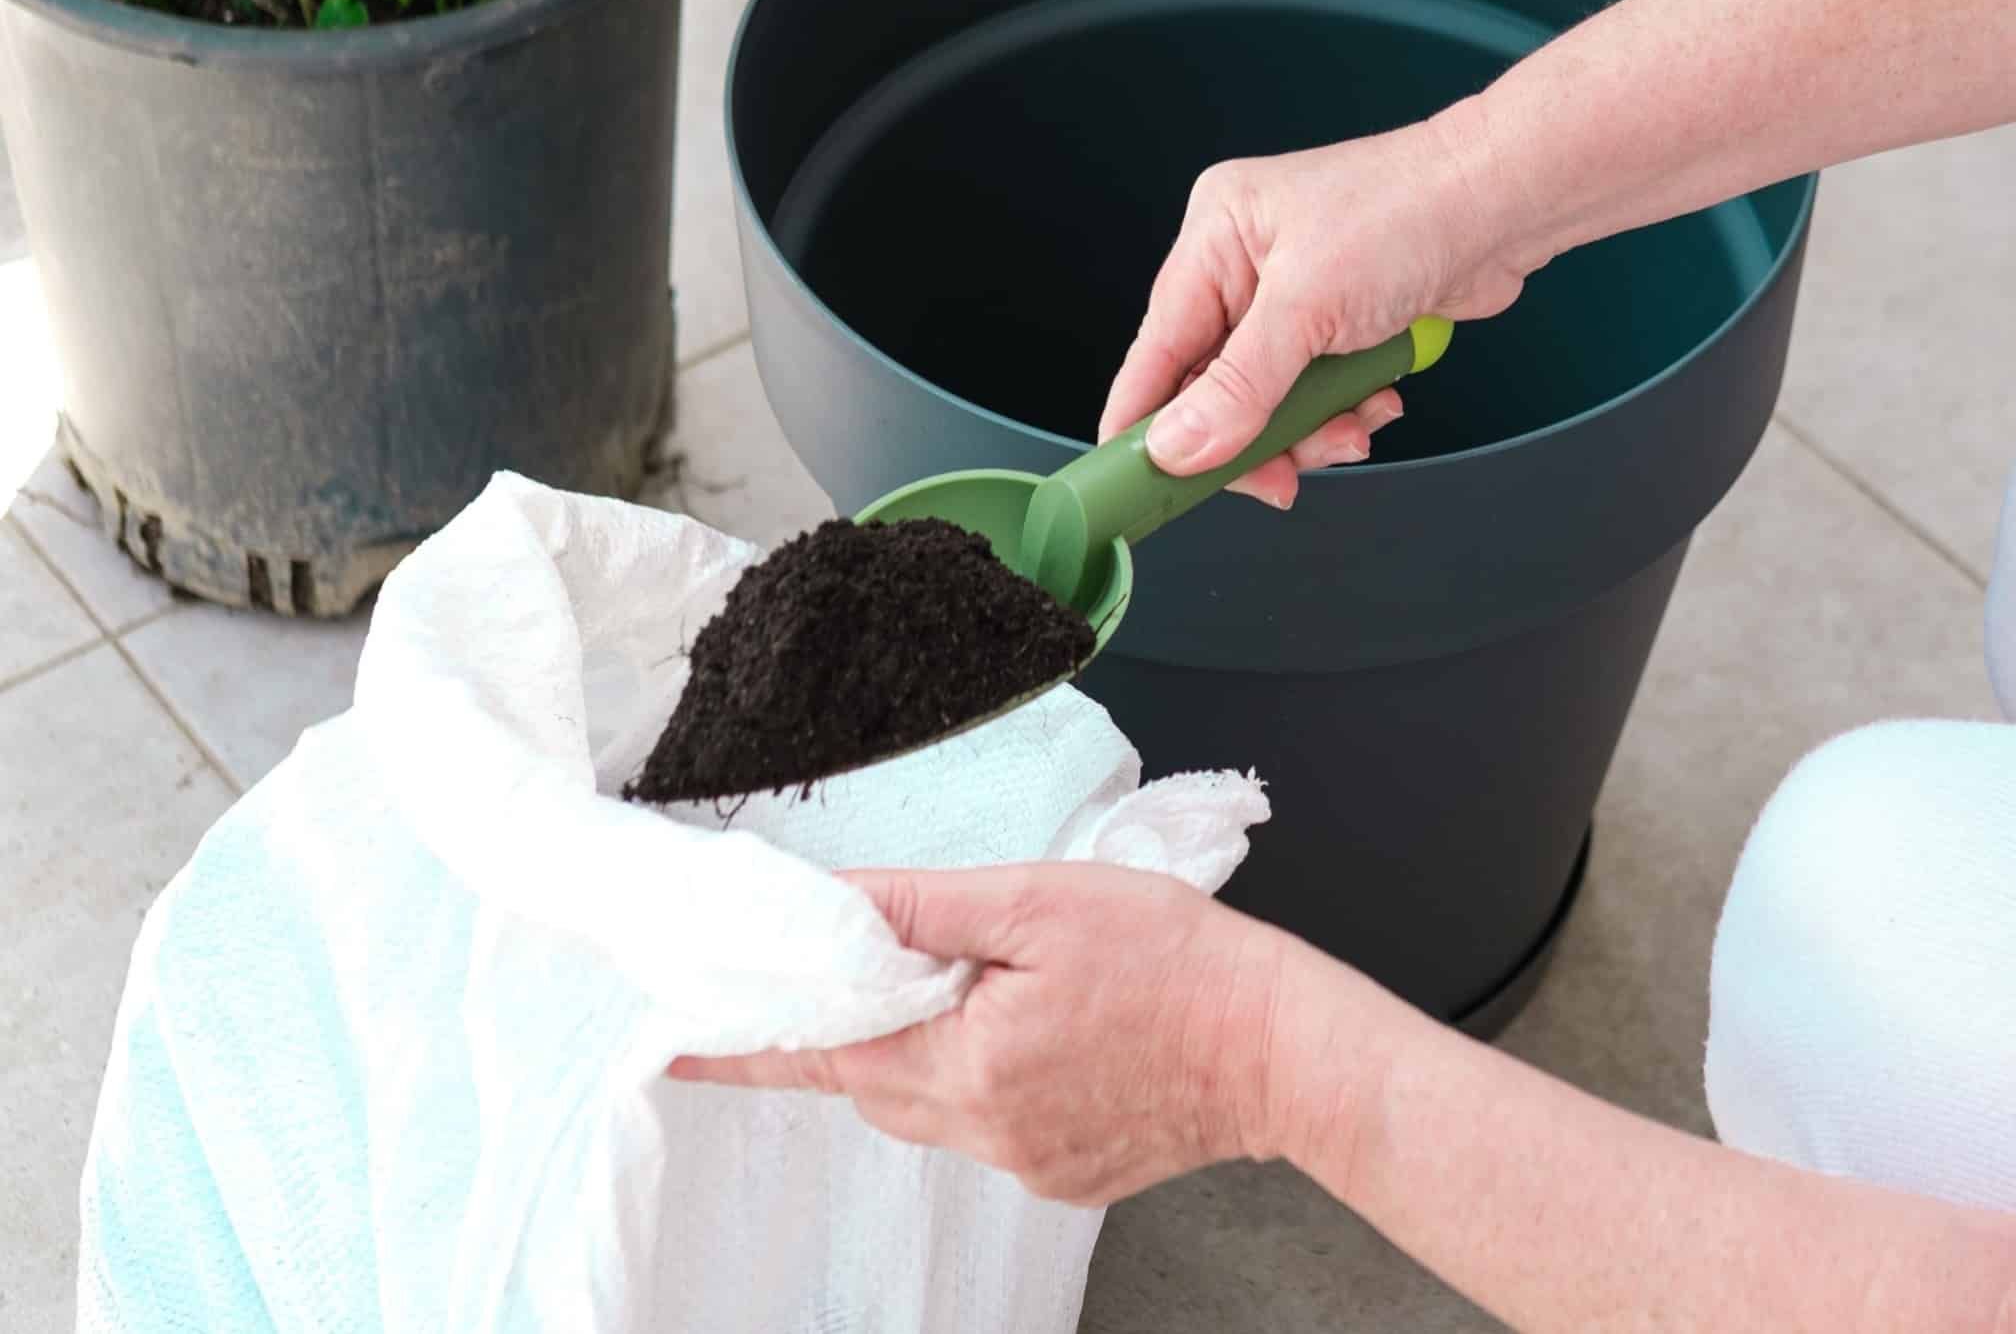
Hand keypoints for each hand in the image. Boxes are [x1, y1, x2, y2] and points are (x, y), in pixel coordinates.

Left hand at [668, 864, 1290, 1205]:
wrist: (1281, 1048)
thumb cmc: (1175, 963)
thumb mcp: (1041, 903)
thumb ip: (924, 908)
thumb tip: (835, 903)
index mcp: (964, 1066)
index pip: (822, 1054)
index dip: (748, 1040)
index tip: (673, 1042)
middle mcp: (982, 1132)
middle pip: (874, 1081)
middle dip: (863, 1025)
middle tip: (871, 970)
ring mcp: (1026, 1162)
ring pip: (933, 1104)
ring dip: (934, 1049)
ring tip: (999, 988)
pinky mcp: (1064, 1173)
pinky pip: (992, 1126)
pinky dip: (994, 1078)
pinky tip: (1054, 1035)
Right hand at [1101, 103, 1537, 508]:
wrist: (1505, 202)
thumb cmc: (1409, 213)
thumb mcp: (1308, 309)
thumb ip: (1238, 387)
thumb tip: (1177, 447)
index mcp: (1216, 239)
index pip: (1157, 350)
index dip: (1147, 422)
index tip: (1141, 485)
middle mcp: (1246, 266)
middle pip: (1214, 387)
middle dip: (1254, 436)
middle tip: (1280, 477)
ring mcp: (1296, 296)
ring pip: (1270, 401)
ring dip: (1311, 429)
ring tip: (1352, 427)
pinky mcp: (1341, 323)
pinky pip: (1318, 394)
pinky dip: (1345, 411)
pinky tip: (1377, 402)